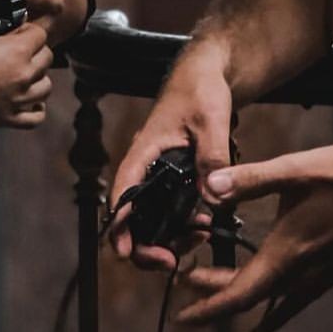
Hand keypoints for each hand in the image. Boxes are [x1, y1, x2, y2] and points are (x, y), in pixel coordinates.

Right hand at [0, 21, 53, 128]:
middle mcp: (23, 76)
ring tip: (26, 75)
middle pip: (47, 58)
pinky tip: (29, 100)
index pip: (40, 35)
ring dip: (38, 79)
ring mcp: (19, 99)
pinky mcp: (11, 118)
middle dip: (36, 53)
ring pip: (46, 87)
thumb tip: (18, 26)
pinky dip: (36, 108)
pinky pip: (37, 116)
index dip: (29, 32)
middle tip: (23, 53)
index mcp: (17, 52)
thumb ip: (4, 32)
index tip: (21, 34)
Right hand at [109, 42, 233, 270]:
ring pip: (153, 217)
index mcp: (145, 150)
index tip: (127, 254)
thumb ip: (212, 156)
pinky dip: (184, 223)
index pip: (122, 192)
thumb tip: (212, 199)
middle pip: (133, 215)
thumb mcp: (211, 119)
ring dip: (170, 236)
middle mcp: (146, 166)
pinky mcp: (174, 176)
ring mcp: (159, 172)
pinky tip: (206, 224)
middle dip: (148, 243)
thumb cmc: (201, 88)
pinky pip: (171, 209)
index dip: (120, 225)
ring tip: (200, 237)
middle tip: (175, 260)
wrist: (207, 72)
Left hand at [175, 136, 332, 326]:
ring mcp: (320, 274)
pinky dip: (273, 303)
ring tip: (215, 278)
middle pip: (251, 297)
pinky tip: (270, 306)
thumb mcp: (292, 170)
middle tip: (188, 280)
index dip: (208, 307)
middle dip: (216, 294)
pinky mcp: (332, 268)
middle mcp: (303, 272)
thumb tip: (210, 187)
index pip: (240, 294)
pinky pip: (295, 297)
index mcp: (288, 252)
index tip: (184, 315)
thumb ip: (249, 180)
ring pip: (272, 297)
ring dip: (242, 291)